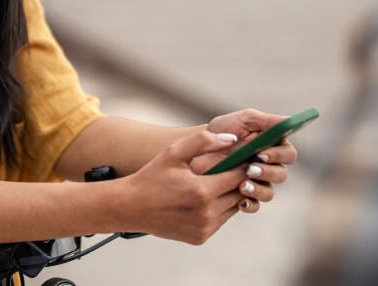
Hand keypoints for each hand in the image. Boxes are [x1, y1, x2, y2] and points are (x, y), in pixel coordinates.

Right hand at [120, 130, 248, 244]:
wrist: (130, 207)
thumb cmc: (152, 177)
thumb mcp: (174, 152)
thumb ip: (204, 141)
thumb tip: (233, 138)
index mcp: (201, 191)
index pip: (239, 176)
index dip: (245, 165)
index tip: (247, 156)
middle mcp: (206, 213)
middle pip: (240, 193)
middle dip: (241, 180)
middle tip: (238, 166)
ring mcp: (204, 228)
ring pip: (233, 208)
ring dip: (232, 194)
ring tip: (222, 180)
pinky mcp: (200, 237)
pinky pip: (221, 220)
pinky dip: (220, 208)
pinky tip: (209, 196)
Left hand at [196, 108, 299, 213]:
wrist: (197, 148)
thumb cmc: (223, 130)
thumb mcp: (244, 120)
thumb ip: (267, 120)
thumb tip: (290, 121)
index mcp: (273, 147)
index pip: (287, 154)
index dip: (278, 155)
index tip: (261, 153)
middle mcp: (268, 166)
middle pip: (281, 174)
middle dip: (268, 172)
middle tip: (250, 169)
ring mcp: (257, 182)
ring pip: (269, 192)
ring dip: (259, 189)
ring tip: (243, 185)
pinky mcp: (244, 196)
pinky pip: (255, 205)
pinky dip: (250, 204)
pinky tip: (241, 200)